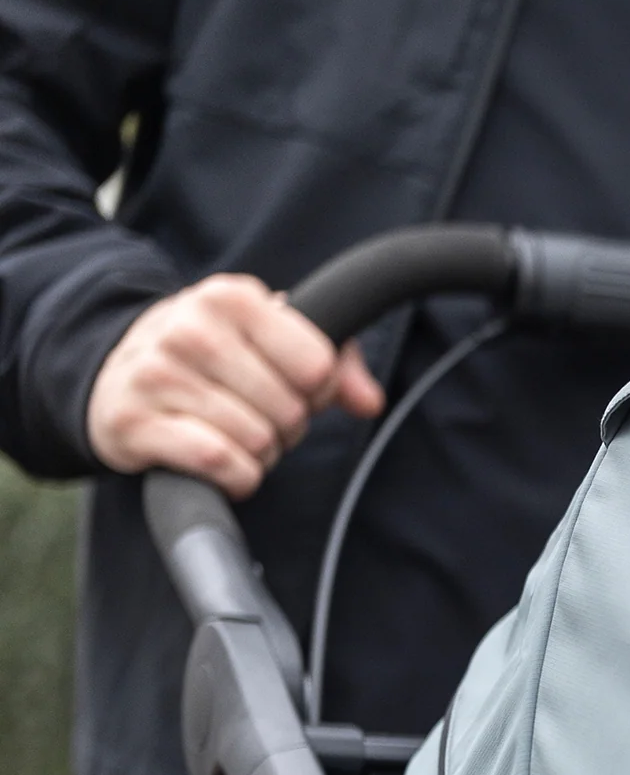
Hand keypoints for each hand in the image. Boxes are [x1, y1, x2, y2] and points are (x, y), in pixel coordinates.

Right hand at [86, 273, 384, 496]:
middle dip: (285, 425)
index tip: (292, 385)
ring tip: (230, 430)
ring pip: (259, 441)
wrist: (116, 374)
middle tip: (255, 413)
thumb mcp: (273, 339)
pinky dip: (236, 477)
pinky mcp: (135, 424)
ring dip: (259, 453)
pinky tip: (217, 460)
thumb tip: (368, 401)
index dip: (317, 389)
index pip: (319, 365)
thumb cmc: (214, 359)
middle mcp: (189, 329)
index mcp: (230, 298)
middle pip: (291, 410)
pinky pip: (222, 465)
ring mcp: (156, 375)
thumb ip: (337, 362)